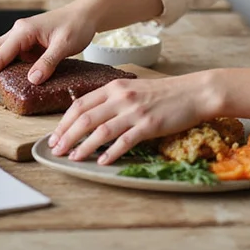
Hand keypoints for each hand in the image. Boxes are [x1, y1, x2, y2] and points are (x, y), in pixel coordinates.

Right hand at [0, 5, 96, 99]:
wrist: (86, 14)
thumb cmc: (77, 25)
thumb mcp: (65, 44)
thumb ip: (48, 62)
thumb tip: (32, 81)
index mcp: (23, 31)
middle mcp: (17, 33)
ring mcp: (21, 38)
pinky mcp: (27, 44)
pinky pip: (10, 56)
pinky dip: (2, 68)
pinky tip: (2, 81)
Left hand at [48, 72, 219, 164]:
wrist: (194, 92)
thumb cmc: (164, 92)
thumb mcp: (134, 88)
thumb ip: (113, 98)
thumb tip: (91, 114)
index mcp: (115, 87)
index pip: (81, 104)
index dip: (64, 122)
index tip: (55, 136)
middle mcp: (122, 97)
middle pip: (85, 117)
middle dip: (67, 136)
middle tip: (56, 151)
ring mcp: (135, 111)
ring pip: (101, 130)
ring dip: (83, 146)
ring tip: (73, 158)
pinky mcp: (149, 124)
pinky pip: (125, 141)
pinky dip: (111, 152)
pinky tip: (102, 161)